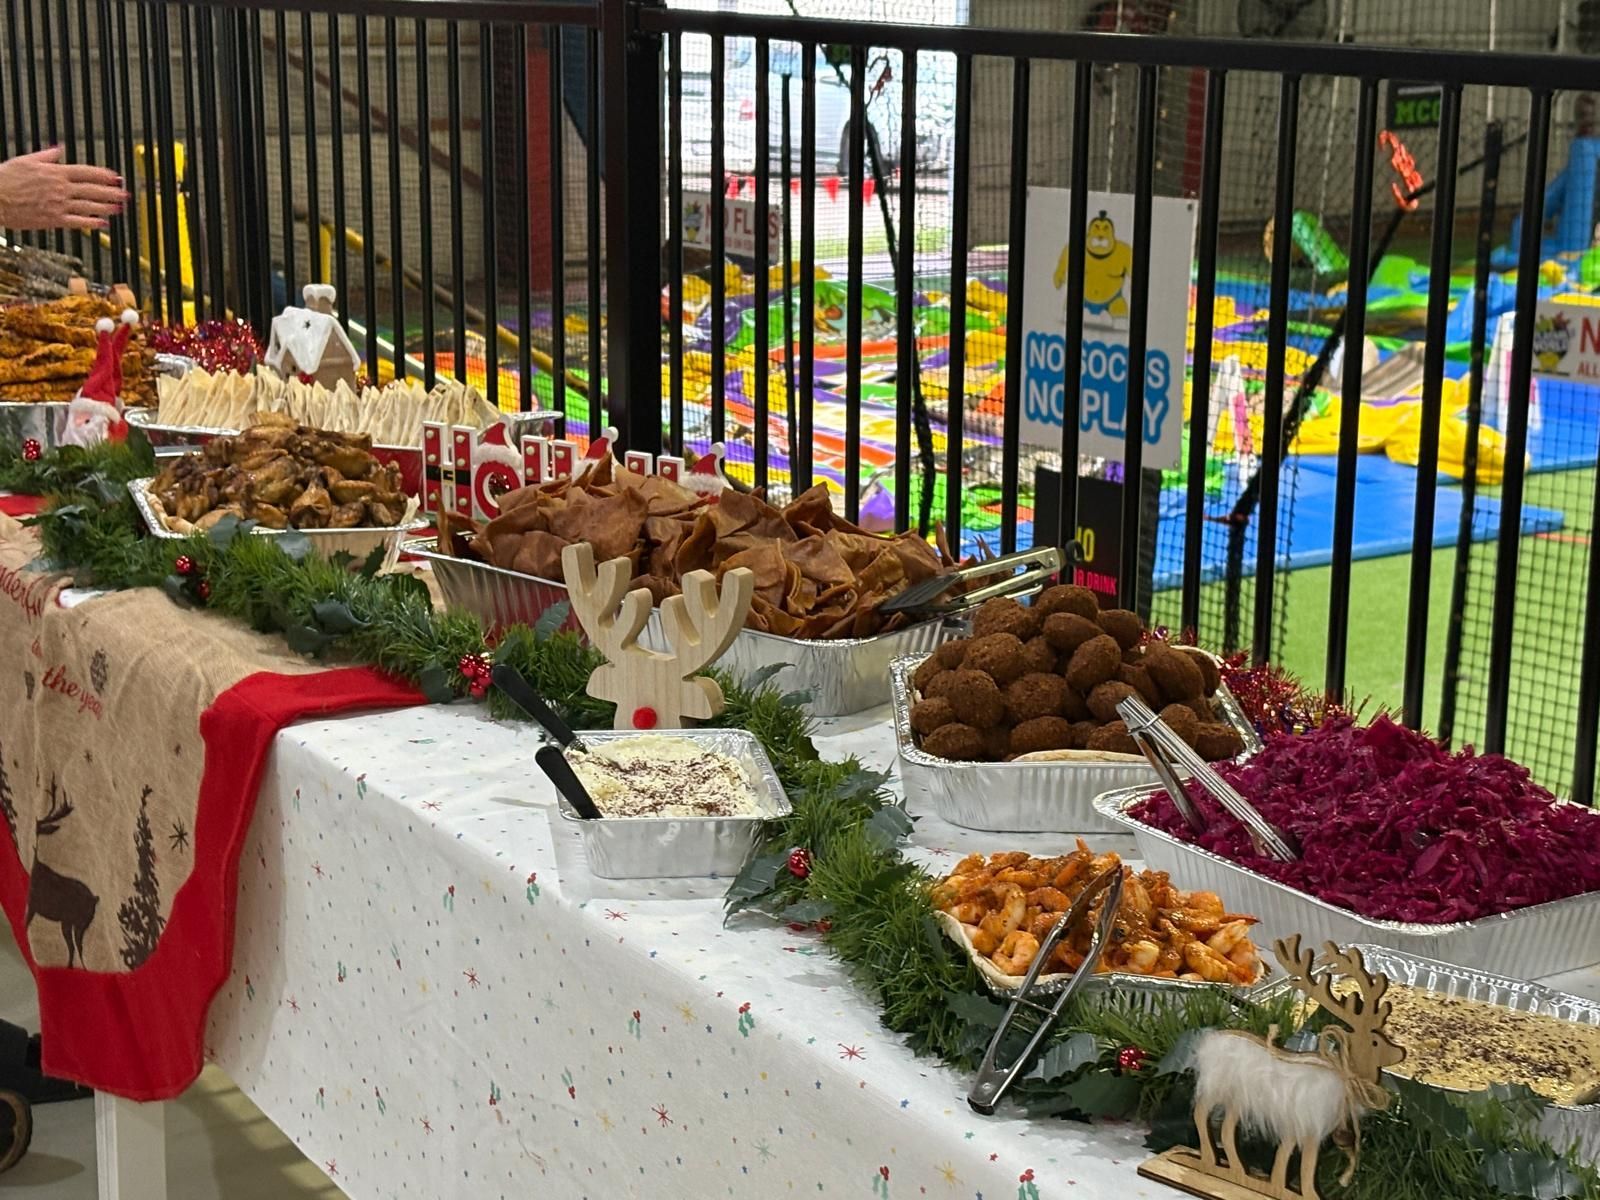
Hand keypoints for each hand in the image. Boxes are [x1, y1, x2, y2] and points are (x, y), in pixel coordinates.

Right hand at [0, 147, 127, 230]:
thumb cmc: (5, 178)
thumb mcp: (26, 160)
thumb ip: (46, 156)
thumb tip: (59, 149)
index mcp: (55, 172)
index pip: (86, 172)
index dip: (103, 175)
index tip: (115, 177)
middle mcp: (60, 188)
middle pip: (92, 189)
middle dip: (111, 192)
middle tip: (125, 193)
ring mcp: (58, 204)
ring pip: (89, 206)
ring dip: (107, 207)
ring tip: (119, 208)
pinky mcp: (54, 219)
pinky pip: (78, 222)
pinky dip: (92, 223)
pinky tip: (103, 223)